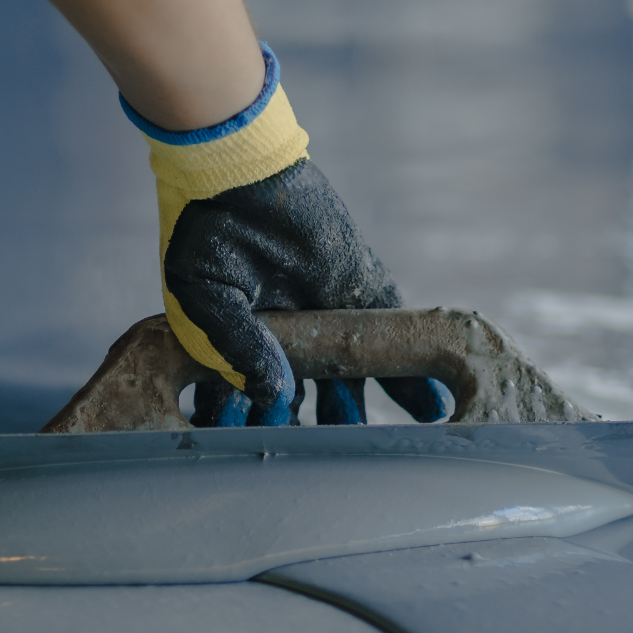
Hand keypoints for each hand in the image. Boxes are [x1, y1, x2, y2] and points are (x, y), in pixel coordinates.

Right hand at [137, 44, 447, 427]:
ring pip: (353, 380)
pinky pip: (391, 342)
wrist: (236, 169)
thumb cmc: (203, 233)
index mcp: (243, 344)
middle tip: (333, 463)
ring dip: (364, 414)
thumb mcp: (206, 300)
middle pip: (311, 400)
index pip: (258, 403)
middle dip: (321, 432)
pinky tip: (428, 411)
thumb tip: (273, 396)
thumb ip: (237, 351)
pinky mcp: (362, 292)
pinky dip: (410, 379)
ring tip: (381, 449)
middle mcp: (289, 337)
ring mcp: (328, 317)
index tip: (270, 451)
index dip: (265, 429)